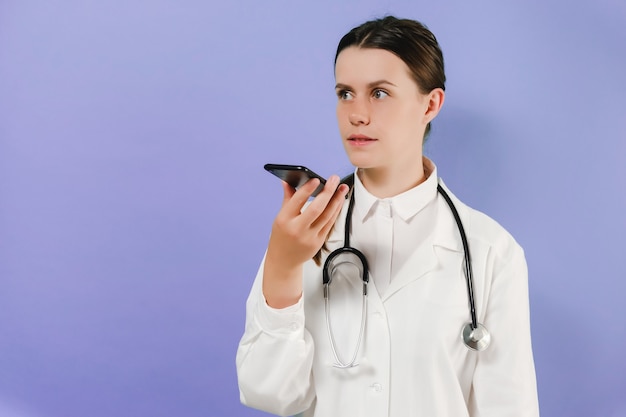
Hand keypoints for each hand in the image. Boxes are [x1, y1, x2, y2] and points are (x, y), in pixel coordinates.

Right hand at [263, 175, 348, 307]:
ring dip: (337, 201)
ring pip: (327, 216)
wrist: (284, 260)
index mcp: (284, 220)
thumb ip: (288, 198)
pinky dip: (336, 211)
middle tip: (334, 179)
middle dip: (327, 193)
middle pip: (316, 209)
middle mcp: (297, 229)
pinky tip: (339, 201)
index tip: (316, 179)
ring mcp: (309, 237)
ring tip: (343, 188)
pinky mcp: (318, 242)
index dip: (307, 190)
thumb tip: (287, 181)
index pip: (297, 202)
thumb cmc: (281, 236)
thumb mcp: (280, 217)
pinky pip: (330, 224)